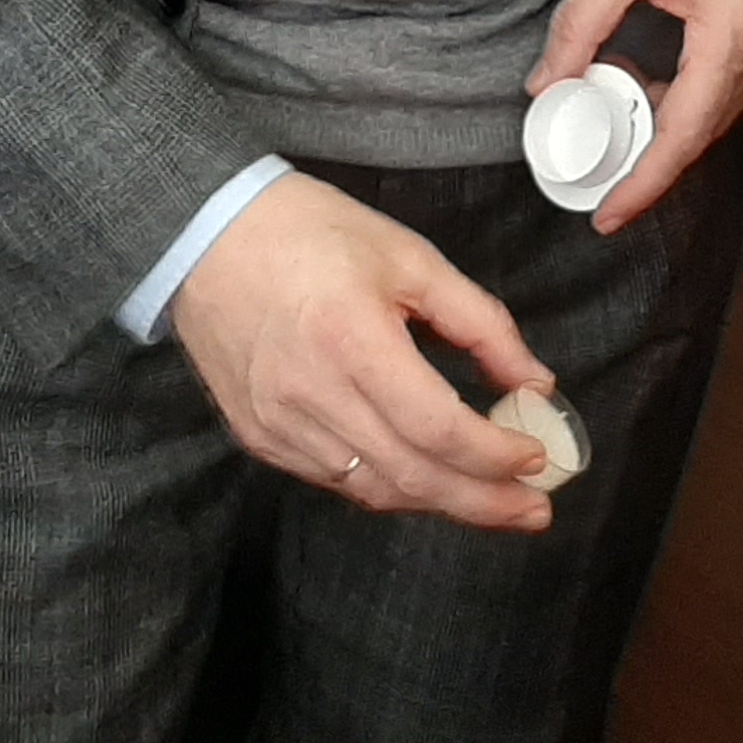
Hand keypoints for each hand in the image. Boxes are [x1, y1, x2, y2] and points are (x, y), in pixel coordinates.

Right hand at [174, 172, 560, 531]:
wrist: (204, 234)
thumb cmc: (309, 233)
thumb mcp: (412, 259)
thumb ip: (482, 324)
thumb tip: (534, 383)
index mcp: (352, 339)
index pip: (437, 428)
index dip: (494, 456)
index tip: (538, 457)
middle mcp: (310, 394)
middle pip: (412, 477)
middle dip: (484, 503)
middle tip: (536, 510)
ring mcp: (278, 424)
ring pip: (375, 491)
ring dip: (440, 503)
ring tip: (493, 502)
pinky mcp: (259, 437)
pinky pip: (337, 481)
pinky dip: (389, 487)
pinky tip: (426, 480)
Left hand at [530, 0, 742, 233]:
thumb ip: (581, 22)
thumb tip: (547, 82)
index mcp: (730, 40)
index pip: (678, 138)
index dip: (640, 185)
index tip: (605, 215)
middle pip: (699, 138)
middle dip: (646, 166)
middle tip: (595, 181)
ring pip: (712, 115)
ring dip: (663, 127)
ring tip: (609, 118)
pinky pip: (725, 88)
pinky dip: (683, 98)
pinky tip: (644, 78)